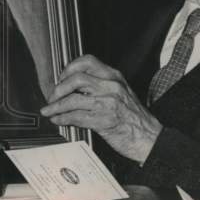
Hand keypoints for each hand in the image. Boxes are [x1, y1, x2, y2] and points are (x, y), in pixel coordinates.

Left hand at [41, 54, 161, 163]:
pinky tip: (58, 120)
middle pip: (76, 79)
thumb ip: (100, 86)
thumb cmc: (134, 118)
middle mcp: (111, 87)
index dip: (70, 68)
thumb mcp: (120, 93)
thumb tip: (72, 87)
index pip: (87, 61)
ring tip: (49, 110)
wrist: (150, 138)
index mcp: (114, 77)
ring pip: (73, 100)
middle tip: (52, 97)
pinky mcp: (104, 121)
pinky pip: (76, 117)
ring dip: (56, 106)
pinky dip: (62, 118)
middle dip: (59, 89)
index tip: (61, 78)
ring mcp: (108, 103)